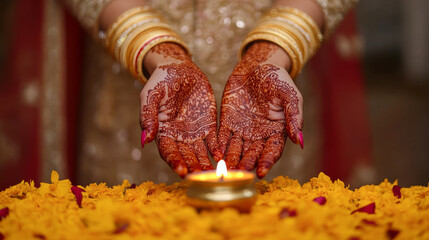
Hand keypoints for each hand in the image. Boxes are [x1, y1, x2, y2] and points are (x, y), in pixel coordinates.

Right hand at [140, 43, 221, 176]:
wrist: (180, 68)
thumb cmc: (161, 81)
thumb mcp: (150, 95)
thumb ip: (147, 116)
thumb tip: (145, 140)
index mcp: (163, 132)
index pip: (168, 152)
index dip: (174, 162)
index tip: (182, 172)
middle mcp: (179, 137)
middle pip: (186, 157)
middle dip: (193, 168)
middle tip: (201, 178)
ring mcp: (194, 133)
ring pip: (200, 153)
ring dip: (205, 164)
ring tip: (213, 174)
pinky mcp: (209, 125)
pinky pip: (213, 141)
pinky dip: (217, 149)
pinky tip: (221, 156)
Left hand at [219, 41, 303, 177]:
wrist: (257, 65)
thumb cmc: (277, 78)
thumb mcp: (290, 95)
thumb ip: (294, 117)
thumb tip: (300, 141)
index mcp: (276, 131)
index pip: (272, 151)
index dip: (266, 162)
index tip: (260, 172)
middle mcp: (259, 135)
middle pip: (253, 154)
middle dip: (246, 164)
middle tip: (239, 174)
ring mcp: (243, 130)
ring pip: (237, 149)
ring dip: (232, 160)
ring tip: (226, 170)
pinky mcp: (228, 123)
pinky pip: (222, 137)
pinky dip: (219, 147)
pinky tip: (215, 155)